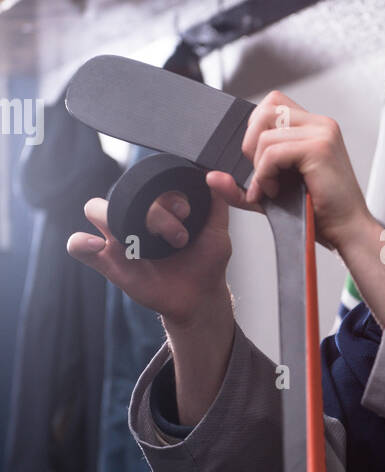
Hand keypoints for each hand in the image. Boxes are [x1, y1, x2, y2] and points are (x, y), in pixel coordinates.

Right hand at [67, 186, 232, 325]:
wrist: (199, 298)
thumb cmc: (205, 262)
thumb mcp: (218, 231)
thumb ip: (218, 201)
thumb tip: (213, 174)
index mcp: (156, 204)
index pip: (147, 182)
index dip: (165, 193)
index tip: (188, 212)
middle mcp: (134, 217)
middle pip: (122, 194)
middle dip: (150, 211)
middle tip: (179, 236)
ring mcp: (118, 238)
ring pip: (95, 209)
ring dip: (116, 220)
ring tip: (144, 244)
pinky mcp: (108, 262)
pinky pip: (78, 246)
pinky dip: (81, 241)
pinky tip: (99, 245)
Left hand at [206, 90, 369, 251]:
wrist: (347, 231)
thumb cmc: (319, 212)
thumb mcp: (271, 195)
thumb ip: (241, 186)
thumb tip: (212, 178)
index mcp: (314, 127)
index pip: (272, 103)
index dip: (256, 129)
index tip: (260, 162)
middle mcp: (320, 124)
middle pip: (265, 109)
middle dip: (252, 143)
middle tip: (262, 174)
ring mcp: (322, 133)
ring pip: (265, 135)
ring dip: (259, 166)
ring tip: (272, 188)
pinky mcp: (319, 148)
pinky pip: (273, 152)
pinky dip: (265, 174)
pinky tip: (275, 190)